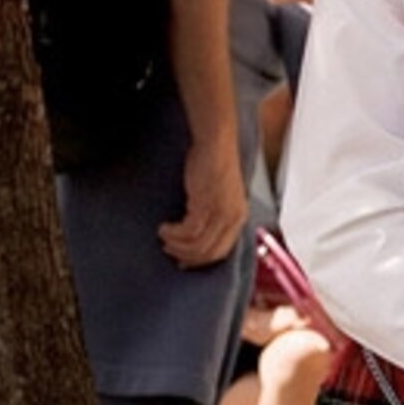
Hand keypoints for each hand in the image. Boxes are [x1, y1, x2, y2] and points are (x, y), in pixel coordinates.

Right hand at [160, 133, 248, 267]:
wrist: (216, 144)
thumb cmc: (213, 164)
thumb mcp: (218, 195)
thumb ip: (213, 214)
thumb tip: (196, 232)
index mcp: (239, 218)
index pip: (222, 252)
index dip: (201, 260)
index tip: (184, 260)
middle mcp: (233, 219)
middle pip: (210, 253)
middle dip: (187, 256)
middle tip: (169, 250)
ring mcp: (221, 213)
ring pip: (198, 245)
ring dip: (177, 245)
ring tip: (164, 236)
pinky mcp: (207, 205)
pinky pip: (189, 232)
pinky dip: (174, 234)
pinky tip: (164, 227)